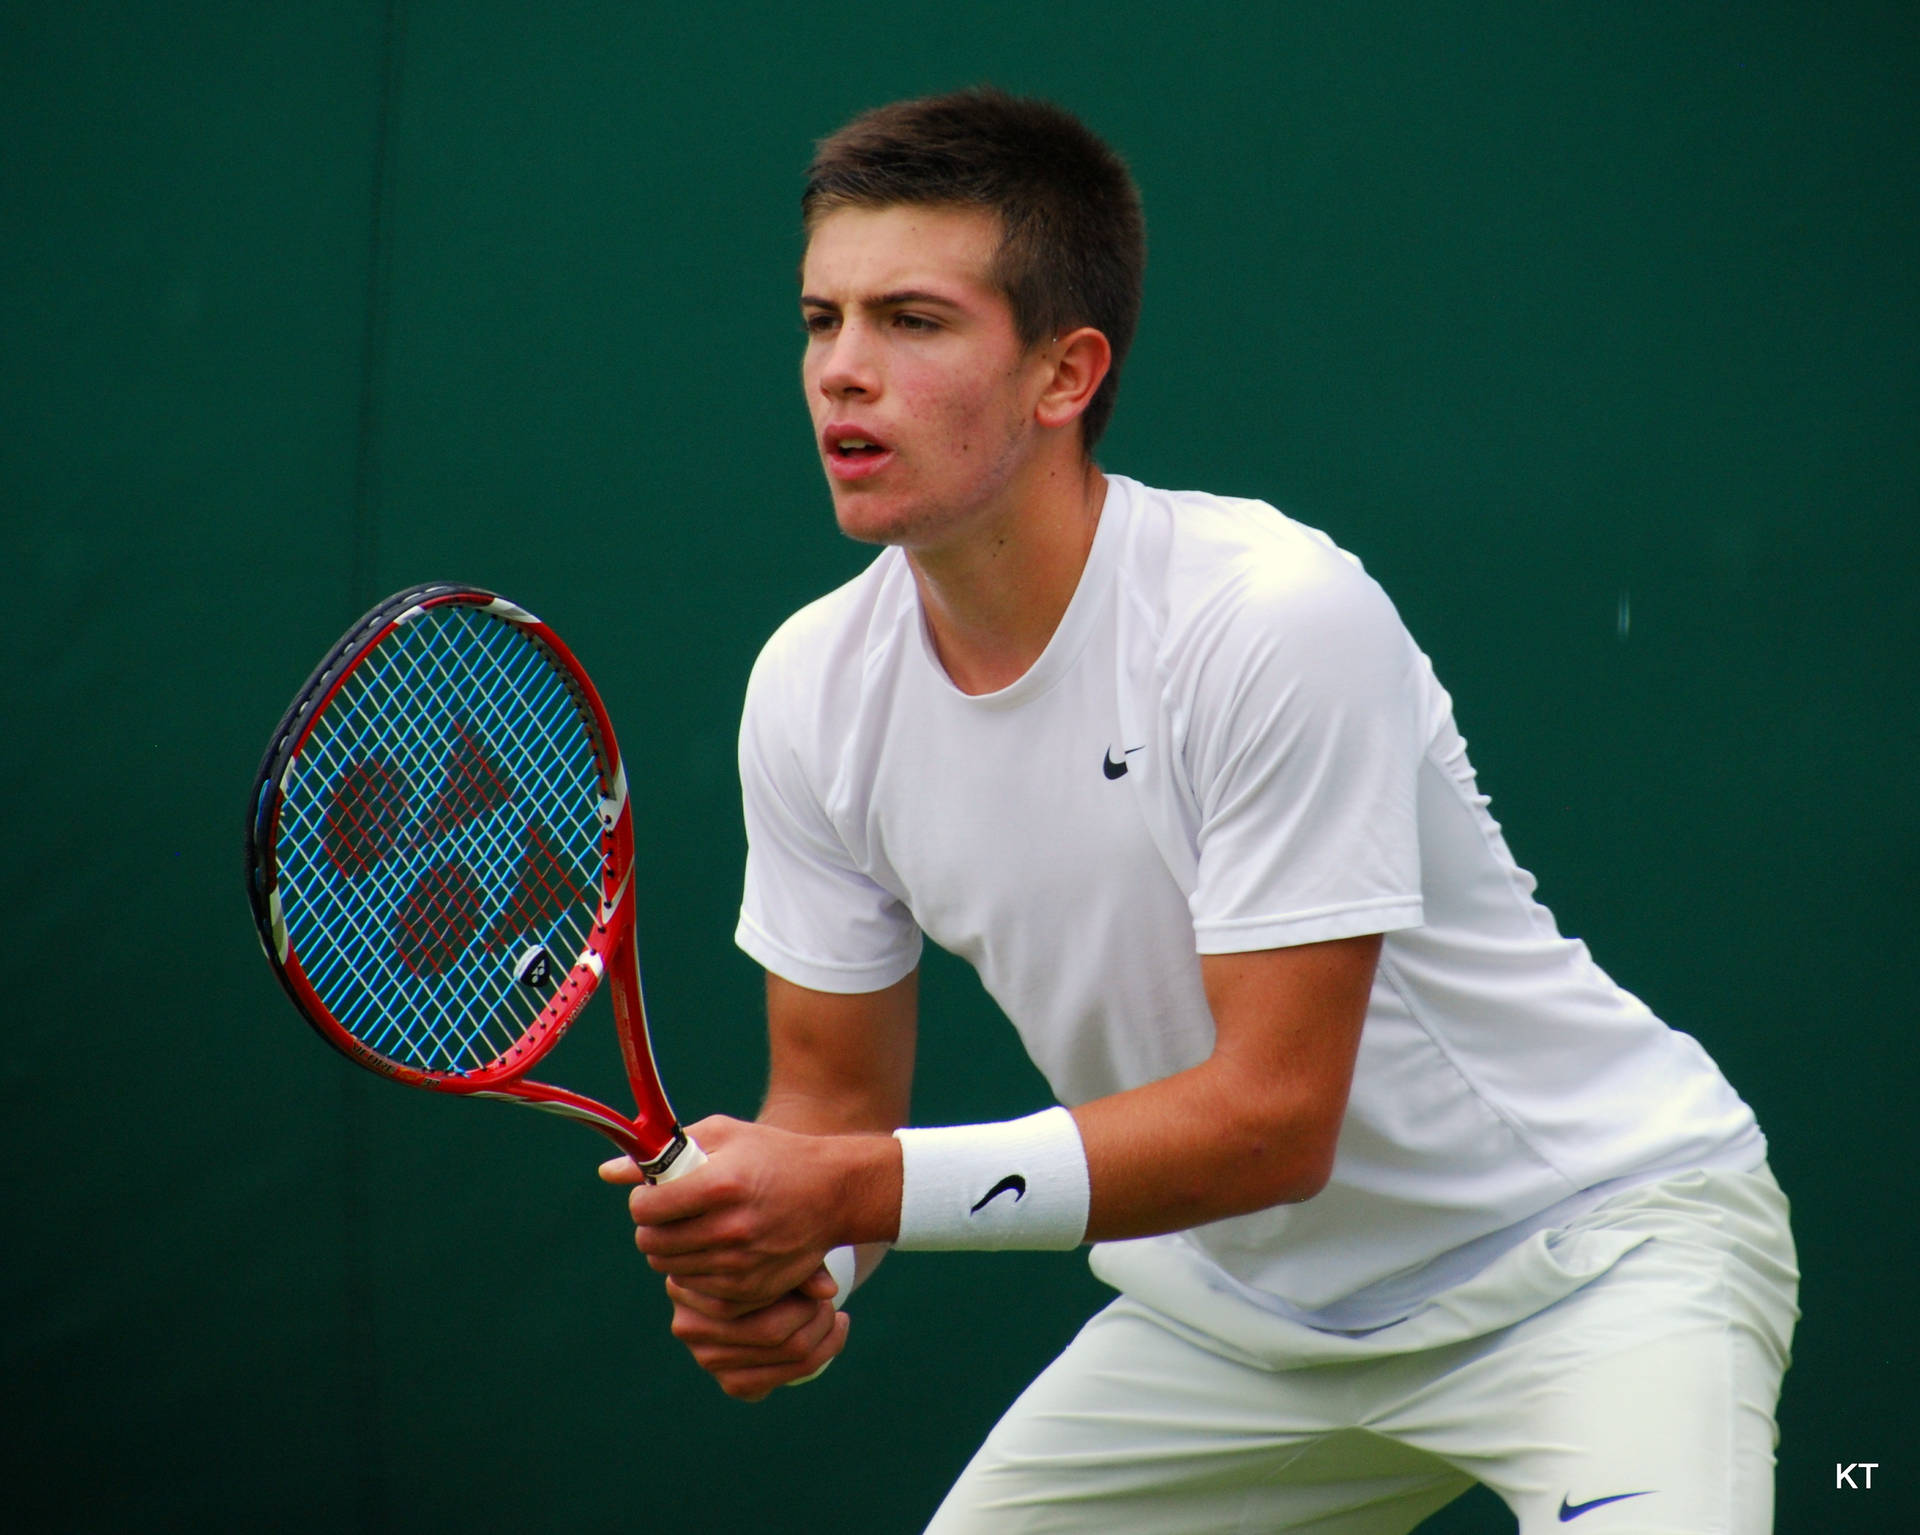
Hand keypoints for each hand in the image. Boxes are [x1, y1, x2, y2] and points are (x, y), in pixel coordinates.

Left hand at [599, 1114, 894, 1312]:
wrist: (833, 1192)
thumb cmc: (772, 1155)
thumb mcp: (723, 1137)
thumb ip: (665, 1153)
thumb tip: (608, 1173)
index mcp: (721, 1184)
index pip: (647, 1208)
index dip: (643, 1200)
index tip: (654, 1195)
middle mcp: (730, 1228)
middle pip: (652, 1242)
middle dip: (653, 1226)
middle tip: (671, 1214)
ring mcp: (741, 1264)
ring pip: (670, 1268)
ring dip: (672, 1249)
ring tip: (695, 1229)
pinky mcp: (749, 1289)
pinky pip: (696, 1288)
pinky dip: (696, 1271)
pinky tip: (713, 1249)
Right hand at [664, 1272, 850, 1400]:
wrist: (756, 1283)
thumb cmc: (766, 1255)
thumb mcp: (781, 1248)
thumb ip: (802, 1264)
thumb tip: (828, 1290)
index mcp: (689, 1282)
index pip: (755, 1294)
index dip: (800, 1290)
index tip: (819, 1284)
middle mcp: (689, 1326)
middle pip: (770, 1332)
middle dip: (816, 1316)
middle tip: (829, 1301)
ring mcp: (707, 1360)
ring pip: (782, 1358)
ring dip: (822, 1339)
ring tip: (832, 1315)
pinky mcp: (730, 1383)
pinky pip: (784, 1380)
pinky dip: (815, 1361)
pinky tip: (826, 1339)